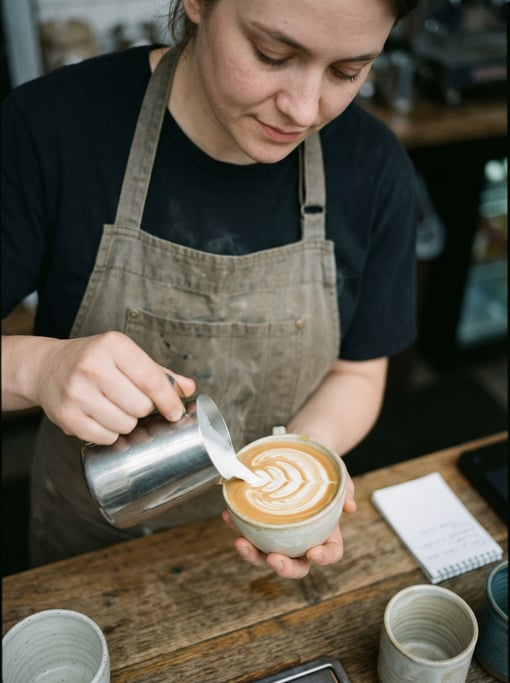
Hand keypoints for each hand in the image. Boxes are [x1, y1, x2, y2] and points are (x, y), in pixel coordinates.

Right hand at [27, 331, 194, 443]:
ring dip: (126, 423)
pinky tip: (101, 418)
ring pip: (125, 424)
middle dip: (143, 409)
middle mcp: (93, 366)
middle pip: (141, 406)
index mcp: (113, 345)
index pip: (152, 379)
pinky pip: (105, 437)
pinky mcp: (66, 415)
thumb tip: (188, 388)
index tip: (175, 412)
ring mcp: (77, 391)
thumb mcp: (126, 356)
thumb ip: (158, 373)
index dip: (169, 401)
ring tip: (114, 409)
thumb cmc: (94, 361)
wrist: (47, 367)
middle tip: (132, 402)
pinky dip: (109, 433)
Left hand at [222, 470, 355, 578]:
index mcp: (326, 533)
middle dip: (283, 567)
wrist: (302, 455)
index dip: (323, 558)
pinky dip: (236, 525)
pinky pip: (247, 529)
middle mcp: (302, 540)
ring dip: (251, 553)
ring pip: (265, 553)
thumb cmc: (323, 470)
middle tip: (273, 559)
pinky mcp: (259, 522)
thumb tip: (349, 506)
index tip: (313, 553)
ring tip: (240, 542)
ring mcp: (279, 534)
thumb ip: (345, 490)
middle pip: (295, 564)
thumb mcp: (338, 475)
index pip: (330, 553)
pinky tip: (228, 516)